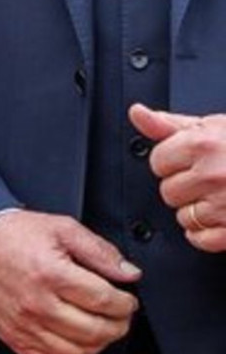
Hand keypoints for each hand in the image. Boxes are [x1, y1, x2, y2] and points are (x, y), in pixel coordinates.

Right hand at [0, 210, 139, 353]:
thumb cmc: (16, 237)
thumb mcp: (61, 228)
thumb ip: (99, 250)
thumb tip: (129, 273)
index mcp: (49, 273)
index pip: (104, 300)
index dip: (125, 303)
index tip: (127, 299)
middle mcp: (36, 303)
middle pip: (95, 330)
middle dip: (119, 325)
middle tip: (121, 315)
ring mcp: (24, 325)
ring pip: (78, 351)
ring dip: (99, 343)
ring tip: (101, 327)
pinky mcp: (15, 338)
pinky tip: (78, 341)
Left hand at [132, 104, 225, 252]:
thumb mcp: (213, 126)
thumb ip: (171, 125)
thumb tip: (137, 113)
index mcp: (204, 144)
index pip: (158, 161)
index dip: (172, 162)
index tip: (189, 161)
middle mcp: (214, 174)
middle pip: (168, 192)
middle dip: (184, 187)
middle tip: (209, 179)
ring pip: (184, 217)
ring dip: (196, 211)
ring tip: (220, 197)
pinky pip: (202, 240)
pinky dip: (206, 234)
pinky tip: (220, 219)